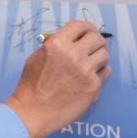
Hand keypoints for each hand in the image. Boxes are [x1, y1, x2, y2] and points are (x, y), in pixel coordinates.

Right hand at [3, 21, 110, 137]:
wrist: (32, 112)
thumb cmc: (31, 86)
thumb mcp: (36, 57)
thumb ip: (53, 46)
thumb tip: (70, 40)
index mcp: (57, 44)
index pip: (79, 26)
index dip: (86, 27)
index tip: (88, 32)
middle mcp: (73, 54)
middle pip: (97, 38)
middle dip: (96, 41)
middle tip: (93, 48)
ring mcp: (85, 71)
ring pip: (104, 54)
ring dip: (99, 57)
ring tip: (92, 63)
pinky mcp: (93, 86)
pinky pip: (105, 72)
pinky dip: (100, 73)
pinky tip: (92, 76)